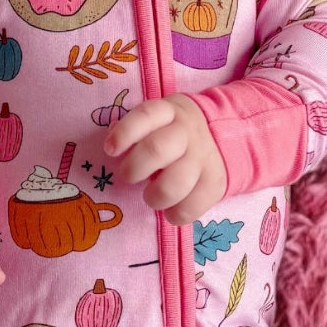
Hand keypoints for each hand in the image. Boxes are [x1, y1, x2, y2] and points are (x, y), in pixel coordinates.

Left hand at [103, 93, 226, 226]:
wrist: (216, 138)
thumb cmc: (170, 134)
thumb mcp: (155, 121)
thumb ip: (133, 131)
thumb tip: (112, 146)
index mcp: (169, 112)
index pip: (146, 115)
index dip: (125, 133)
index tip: (110, 150)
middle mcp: (187, 133)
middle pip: (157, 149)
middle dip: (134, 168)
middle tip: (129, 177)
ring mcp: (203, 158)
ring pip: (177, 182)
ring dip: (155, 196)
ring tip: (151, 198)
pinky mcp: (215, 182)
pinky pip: (193, 206)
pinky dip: (175, 214)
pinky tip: (169, 211)